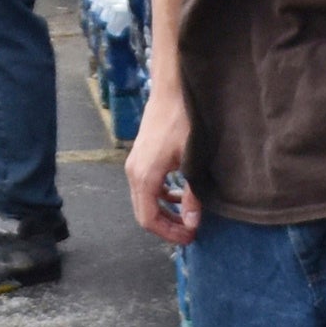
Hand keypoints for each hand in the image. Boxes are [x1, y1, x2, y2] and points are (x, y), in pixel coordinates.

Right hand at [124, 90, 197, 246]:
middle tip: (190, 232)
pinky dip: (161, 197)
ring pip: (145, 200)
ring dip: (165, 212)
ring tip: (188, 217)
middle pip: (144, 213)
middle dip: (167, 226)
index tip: (190, 237)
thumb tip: (191, 223)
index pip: (148, 219)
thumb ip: (192, 195)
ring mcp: (135, 164)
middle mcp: (133, 173)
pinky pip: (147, 187)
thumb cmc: (183, 121)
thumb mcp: (192, 161)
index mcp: (144, 177)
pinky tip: (179, 195)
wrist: (172, 89)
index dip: (169, 233)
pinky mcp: (140, 157)